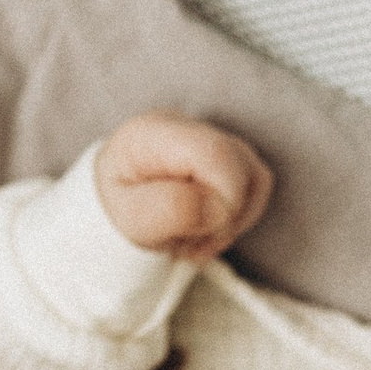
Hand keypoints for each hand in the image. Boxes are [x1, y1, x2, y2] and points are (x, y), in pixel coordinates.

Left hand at [94, 113, 274, 258]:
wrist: (116, 204)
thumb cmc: (121, 208)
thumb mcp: (131, 218)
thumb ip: (170, 210)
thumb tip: (218, 209)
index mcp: (153, 134)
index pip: (216, 153)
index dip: (226, 197)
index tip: (204, 229)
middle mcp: (185, 126)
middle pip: (240, 165)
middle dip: (225, 215)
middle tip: (190, 242)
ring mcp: (210, 138)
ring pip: (254, 177)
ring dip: (232, 220)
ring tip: (195, 239)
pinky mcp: (227, 156)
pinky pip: (254, 186)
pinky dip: (237, 216)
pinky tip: (208, 231)